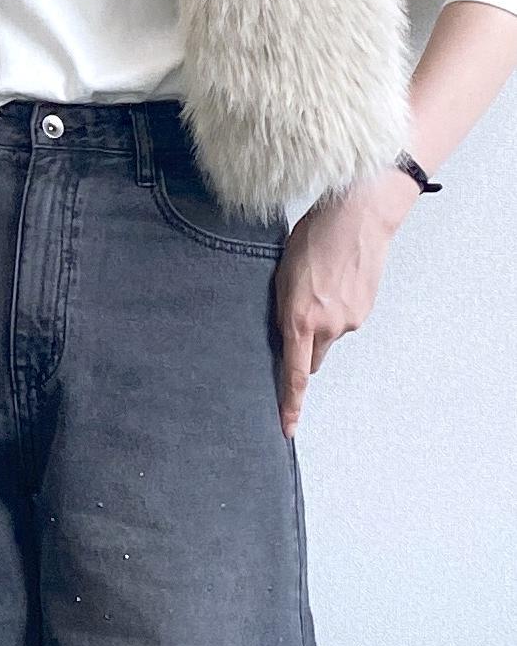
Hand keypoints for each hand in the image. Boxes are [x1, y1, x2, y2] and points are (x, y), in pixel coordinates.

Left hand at [274, 170, 417, 438]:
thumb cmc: (312, 237)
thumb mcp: (283, 273)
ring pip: (328, 339)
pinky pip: (343, 323)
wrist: (357, 218)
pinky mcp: (364, 312)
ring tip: (318, 287)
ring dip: (320, 325)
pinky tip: (334, 283)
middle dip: (301, 351)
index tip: (287, 427)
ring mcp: (349, 321)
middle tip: (295, 323)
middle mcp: (326, 326)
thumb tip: (283, 332)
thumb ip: (283, 308)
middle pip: (311, 360)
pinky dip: (336, 311)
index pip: (293, 373)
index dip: (290, 403)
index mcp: (298, 318)